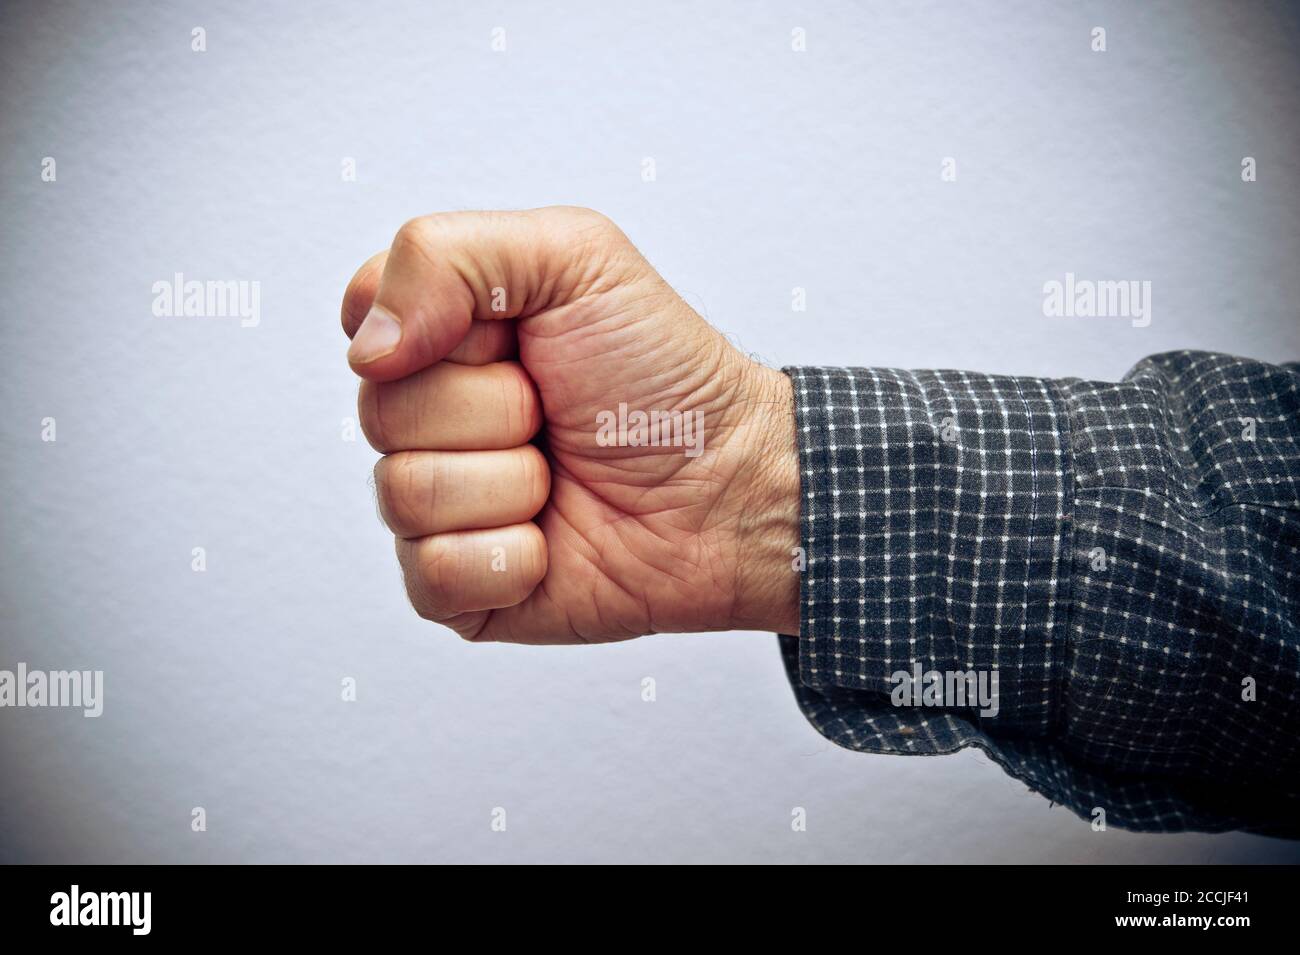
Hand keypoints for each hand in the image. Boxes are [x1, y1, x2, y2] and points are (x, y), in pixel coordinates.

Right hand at [342, 207, 798, 642]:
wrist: (731, 485)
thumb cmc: (663, 376)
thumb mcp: (575, 257)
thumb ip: (445, 254)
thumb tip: (367, 347)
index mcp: (446, 339)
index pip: (365, 322)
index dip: (439, 332)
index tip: (514, 336)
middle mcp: (433, 421)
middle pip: (383, 413)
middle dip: (493, 410)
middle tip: (555, 412)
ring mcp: (442, 508)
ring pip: (404, 494)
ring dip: (509, 485)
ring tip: (562, 478)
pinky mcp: (461, 586)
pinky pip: (429, 575)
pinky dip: (507, 558)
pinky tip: (552, 543)